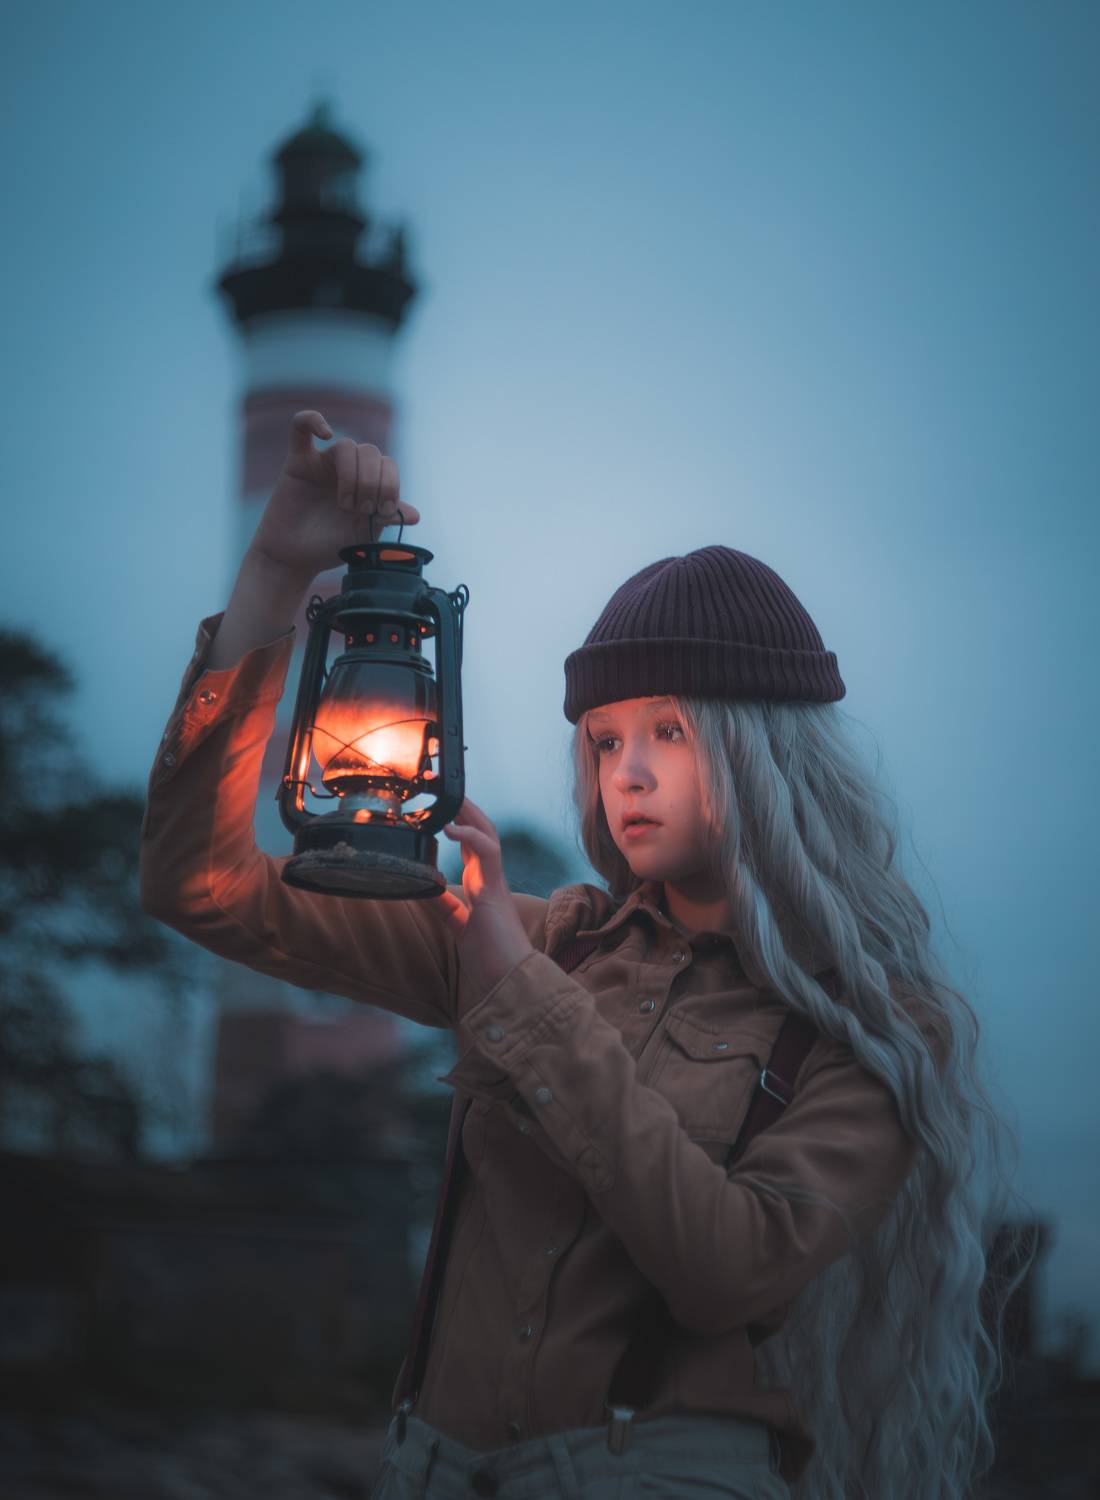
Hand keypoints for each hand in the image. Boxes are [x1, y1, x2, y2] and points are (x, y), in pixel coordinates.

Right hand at [249, 410, 422, 582]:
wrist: (296, 557)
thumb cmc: (330, 546)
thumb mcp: (365, 534)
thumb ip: (386, 519)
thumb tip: (416, 515)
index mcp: (368, 482)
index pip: (388, 465)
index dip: (391, 484)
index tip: (384, 511)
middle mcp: (348, 468)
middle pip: (371, 451)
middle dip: (372, 482)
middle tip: (362, 509)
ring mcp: (323, 463)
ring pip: (346, 446)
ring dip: (352, 474)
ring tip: (345, 504)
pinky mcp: (298, 462)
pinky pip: (301, 427)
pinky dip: (313, 420)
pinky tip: (325, 434)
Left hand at [429, 798, 535, 1001]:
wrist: (509, 980)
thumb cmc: (490, 957)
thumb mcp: (458, 926)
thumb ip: (444, 906)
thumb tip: (423, 887)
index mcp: (482, 884)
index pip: (470, 843)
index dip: (456, 821)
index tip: (437, 804)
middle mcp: (490, 877)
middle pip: (480, 829)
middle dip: (462, 807)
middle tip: (438, 786)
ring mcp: (495, 880)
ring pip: (487, 833)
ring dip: (467, 812)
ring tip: (446, 794)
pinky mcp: (495, 889)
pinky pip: (488, 853)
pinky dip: (470, 838)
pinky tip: (450, 830)